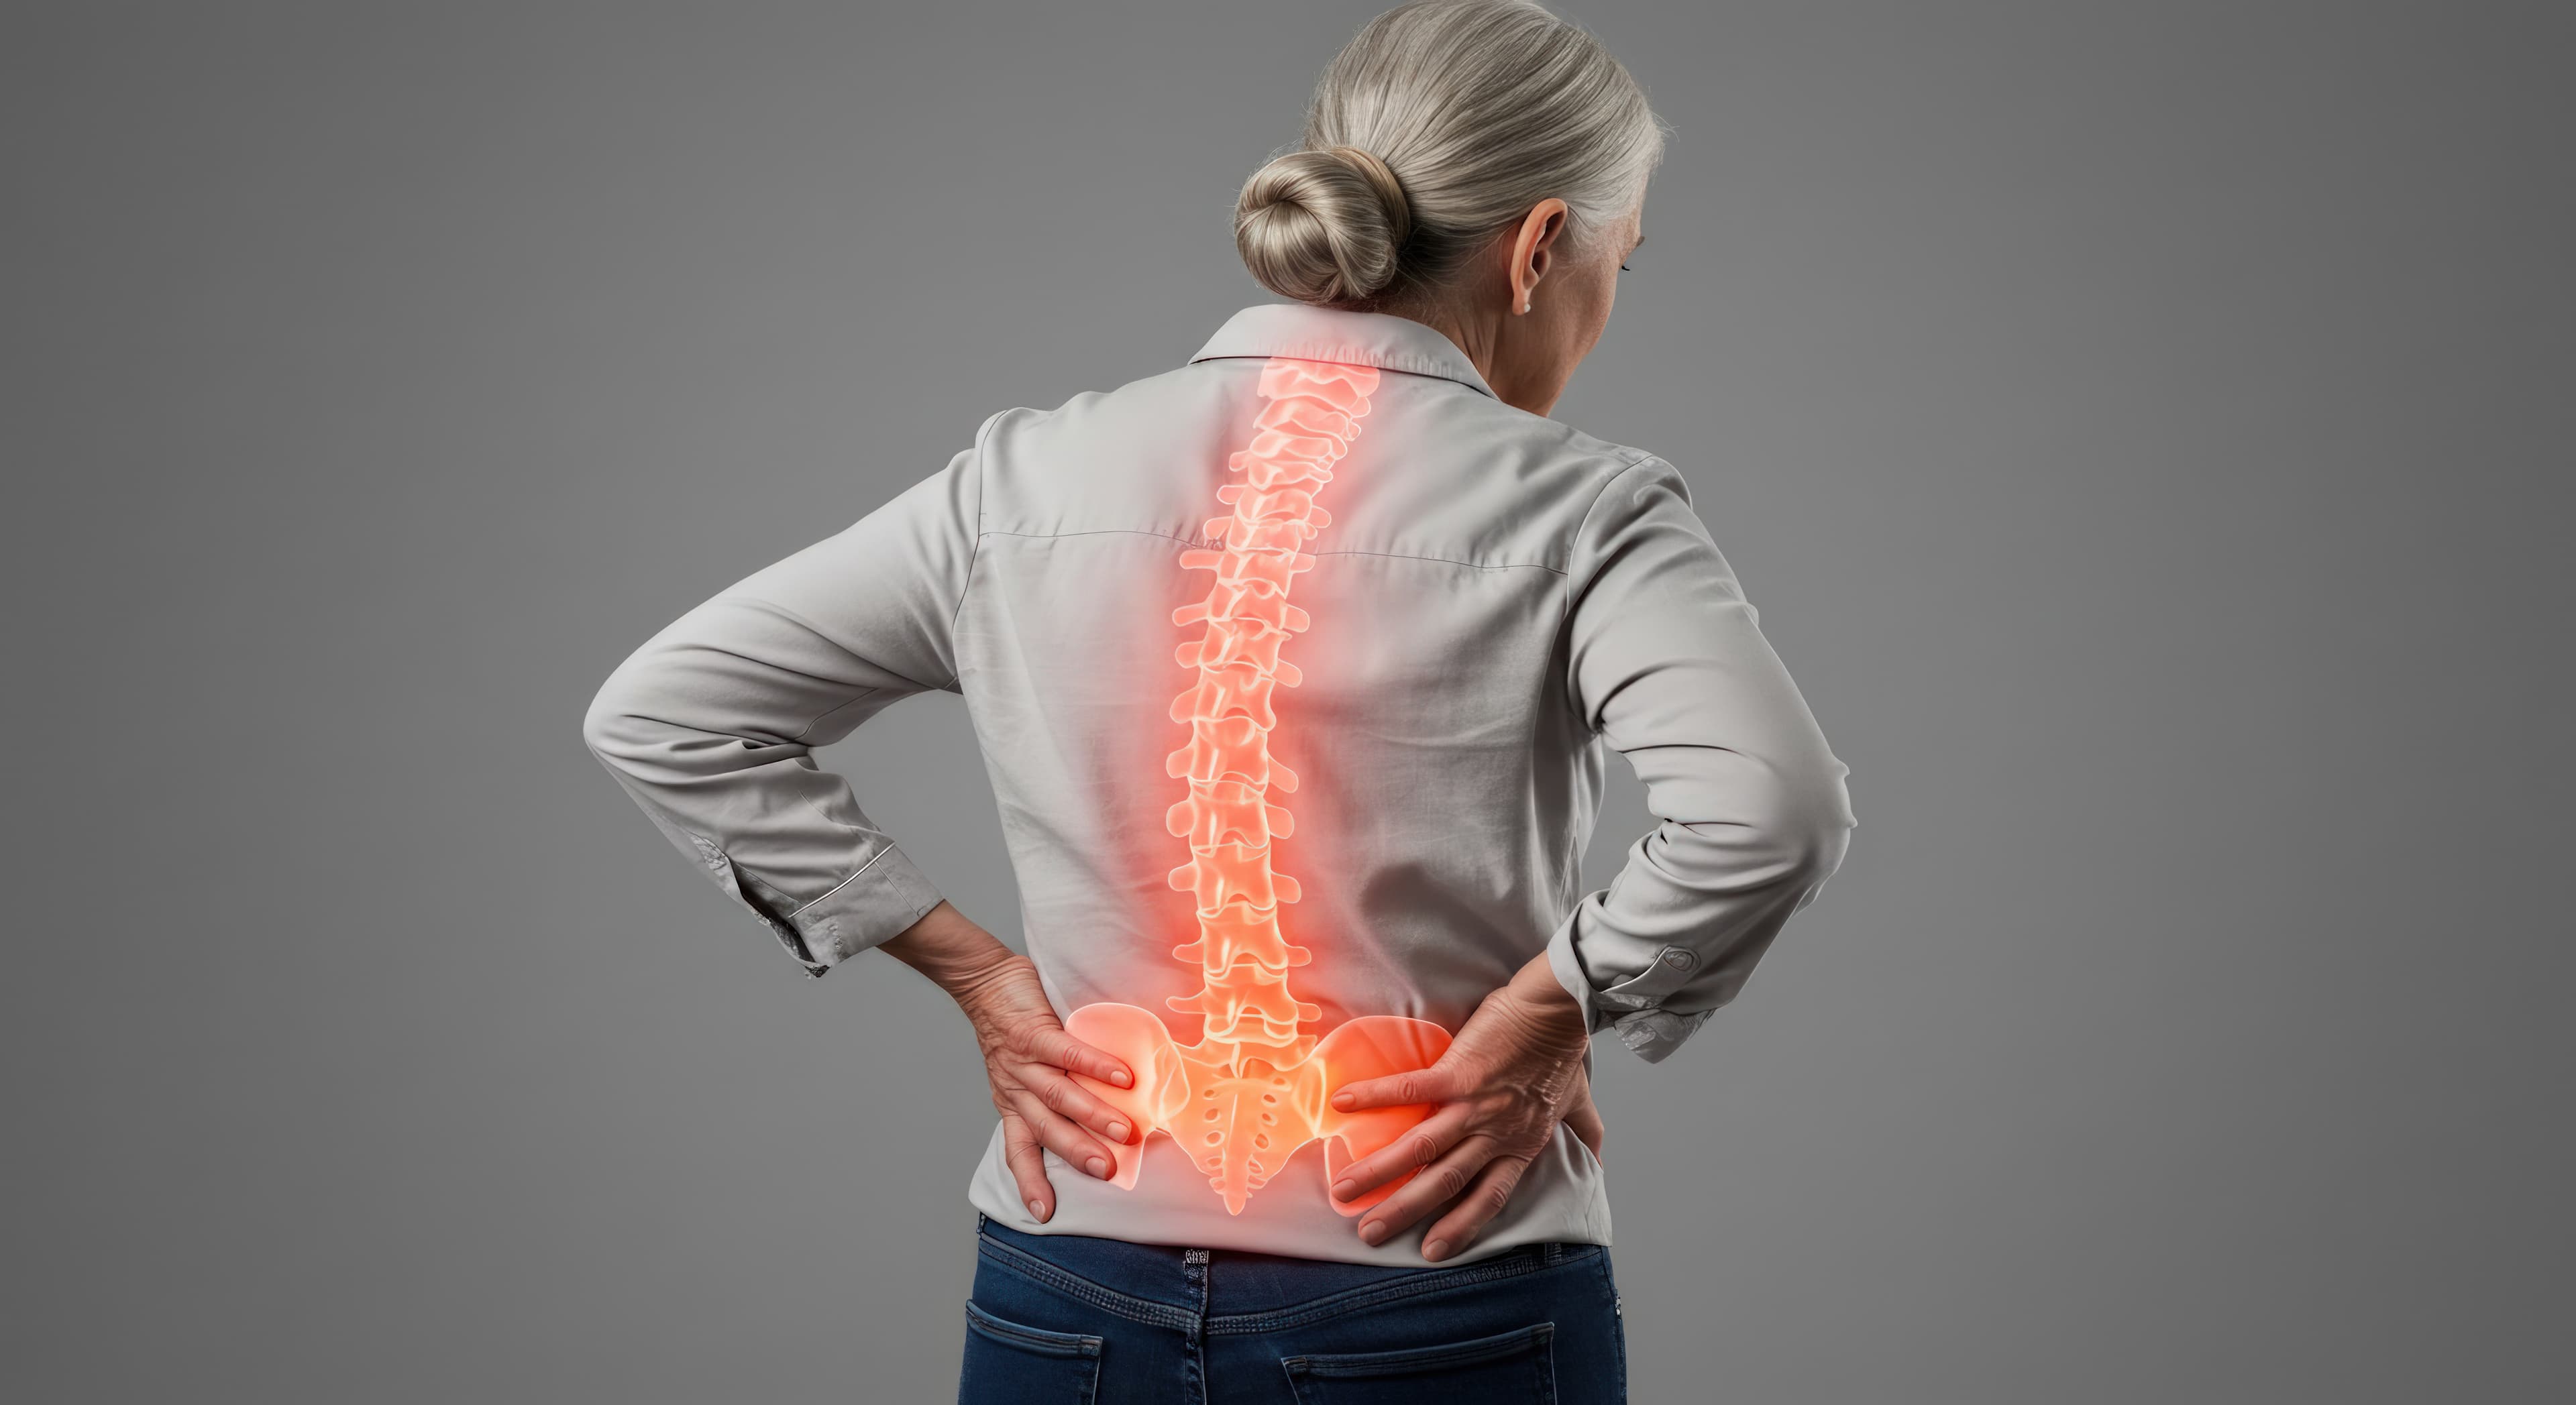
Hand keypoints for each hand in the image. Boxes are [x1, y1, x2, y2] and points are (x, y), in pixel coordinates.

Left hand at [882, 903, 1135, 1222]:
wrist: (983, 981)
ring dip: (1092, 1115)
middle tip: (1107, 1171)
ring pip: (1058, 1095)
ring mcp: (1023, 1061)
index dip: (1030, 1181)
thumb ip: (1051, 1090)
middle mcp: (1016, 1088)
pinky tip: (1122, 1077)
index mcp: (1012, 1102)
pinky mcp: (1032, 1031)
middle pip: (1046, 1128)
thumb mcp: (1019, 1070)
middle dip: (1077, 1152)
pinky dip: (1094, 1065)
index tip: (1043, 1214)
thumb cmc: (1012, 1027)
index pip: (1019, 1149)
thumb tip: (1100, 1112)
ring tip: (1125, 1132)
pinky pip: (1066, 1052)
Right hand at [1327, 953, 1603, 1261]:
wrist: (1559, 1008)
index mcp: (1520, 1145)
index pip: (1488, 1196)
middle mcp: (1494, 1133)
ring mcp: (1474, 1105)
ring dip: (1380, 1170)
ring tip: (1345, 1189)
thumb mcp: (1578, 1102)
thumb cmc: (1564, 1052)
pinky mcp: (1457, 1072)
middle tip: (1370, 1234)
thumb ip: (1586, 1134)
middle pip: (1445, 1183)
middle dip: (1405, 1211)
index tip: (1433, 1251)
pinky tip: (1343, 1104)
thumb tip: (1598, 1160)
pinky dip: (1376, 1097)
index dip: (1461, 1226)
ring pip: (1422, 1147)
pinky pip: (1410, 1091)